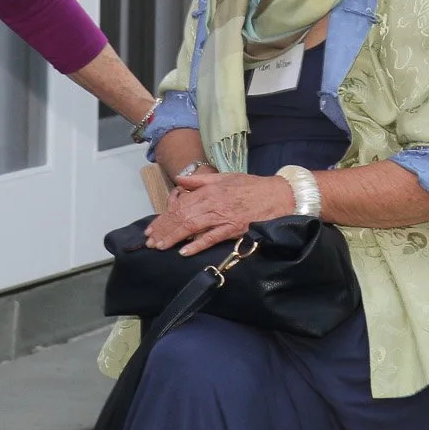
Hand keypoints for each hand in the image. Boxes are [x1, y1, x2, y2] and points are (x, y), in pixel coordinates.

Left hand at [145, 171, 297, 256]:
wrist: (277, 195)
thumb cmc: (251, 186)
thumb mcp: (224, 177)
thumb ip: (200, 181)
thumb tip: (179, 182)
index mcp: (209, 190)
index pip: (179, 204)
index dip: (163, 217)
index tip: (152, 228)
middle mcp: (213, 203)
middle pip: (182, 216)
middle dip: (164, 230)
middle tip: (150, 242)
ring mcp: (223, 217)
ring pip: (192, 227)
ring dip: (174, 237)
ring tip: (161, 246)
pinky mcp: (233, 229)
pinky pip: (212, 237)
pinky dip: (197, 244)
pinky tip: (184, 251)